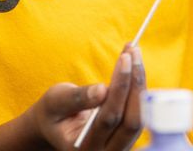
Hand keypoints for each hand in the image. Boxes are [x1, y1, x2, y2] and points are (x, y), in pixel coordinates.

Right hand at [31, 46, 145, 150]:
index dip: (119, 87)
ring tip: (134, 52)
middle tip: (133, 51)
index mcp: (83, 150)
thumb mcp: (55, 103)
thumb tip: (103, 90)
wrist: (55, 126)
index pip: (108, 119)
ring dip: (139, 81)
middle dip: (135, 83)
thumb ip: (77, 99)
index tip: (125, 58)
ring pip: (139, 116)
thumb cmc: (53, 112)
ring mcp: (119, 147)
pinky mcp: (127, 136)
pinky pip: (139, 112)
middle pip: (131, 121)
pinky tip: (134, 64)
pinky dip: (138, 86)